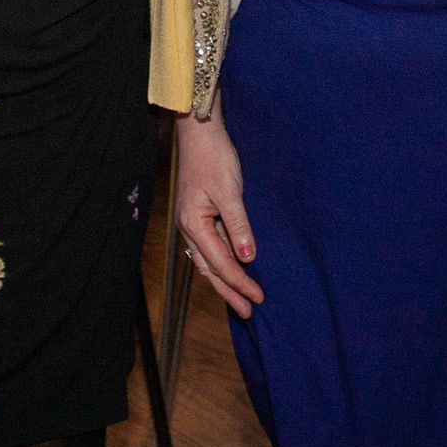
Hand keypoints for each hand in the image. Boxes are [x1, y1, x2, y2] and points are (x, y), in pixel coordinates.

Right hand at [174, 112, 263, 317]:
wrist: (200, 134)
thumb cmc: (214, 158)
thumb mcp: (229, 191)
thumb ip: (239, 226)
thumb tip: (248, 257)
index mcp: (194, 224)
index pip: (221, 262)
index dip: (240, 282)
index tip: (258, 298)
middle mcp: (188, 228)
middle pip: (210, 269)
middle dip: (229, 291)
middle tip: (248, 312)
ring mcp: (192, 223)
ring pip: (207, 262)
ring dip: (224, 281)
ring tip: (239, 299)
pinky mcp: (198, 216)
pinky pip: (209, 249)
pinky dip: (220, 264)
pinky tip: (230, 268)